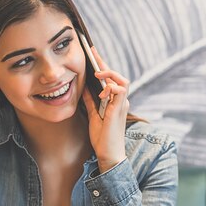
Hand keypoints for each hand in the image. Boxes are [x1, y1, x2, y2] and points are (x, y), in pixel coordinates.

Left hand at [82, 47, 129, 172]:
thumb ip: (90, 101)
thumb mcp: (92, 115)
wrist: (109, 154)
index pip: (110, 79)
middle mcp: (121, 101)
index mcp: (115, 101)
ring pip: (122, 80)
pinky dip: (111, 88)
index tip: (92, 53)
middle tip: (92, 51)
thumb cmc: (102, 138)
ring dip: (109, 74)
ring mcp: (122, 105)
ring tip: (97, 74)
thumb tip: (83, 87)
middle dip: (104, 62)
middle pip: (116, 76)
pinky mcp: (119, 110)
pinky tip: (101, 92)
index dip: (102, 65)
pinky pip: (120, 91)